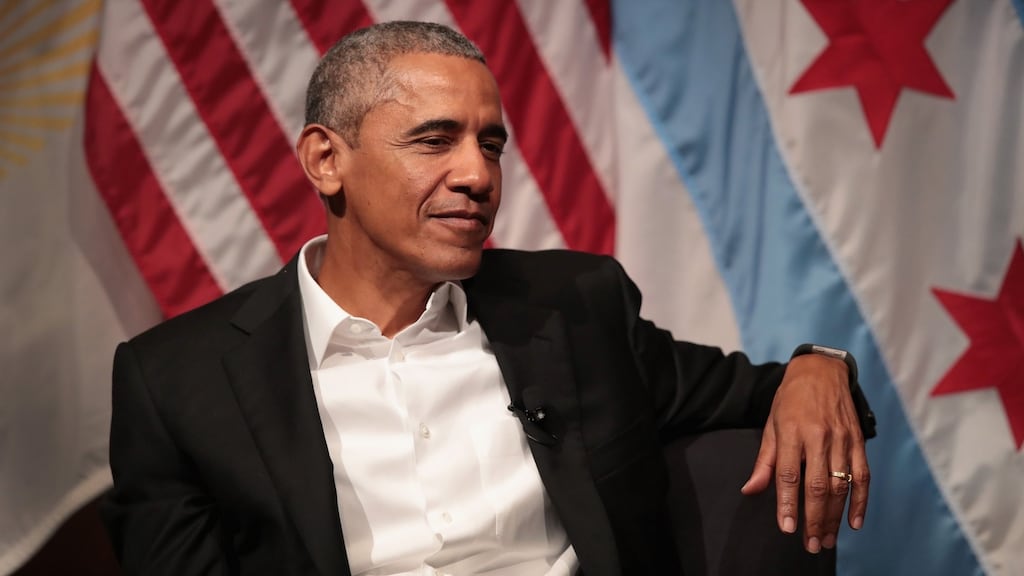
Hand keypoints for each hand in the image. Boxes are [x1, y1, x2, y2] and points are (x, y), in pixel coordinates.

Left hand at [740, 353, 869, 552]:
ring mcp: (842, 439)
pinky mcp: (859, 441)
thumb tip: (750, 490)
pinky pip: (863, 476)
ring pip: (841, 485)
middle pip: (818, 485)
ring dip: (835, 516)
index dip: (787, 503)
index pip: (788, 474)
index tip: (787, 528)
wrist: (822, 371)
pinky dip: (860, 501)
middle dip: (814, 519)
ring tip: (827, 540)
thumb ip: (764, 461)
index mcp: (792, 432)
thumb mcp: (772, 425)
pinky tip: (854, 522)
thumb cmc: (791, 400)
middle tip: (811, 544)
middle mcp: (819, 436)